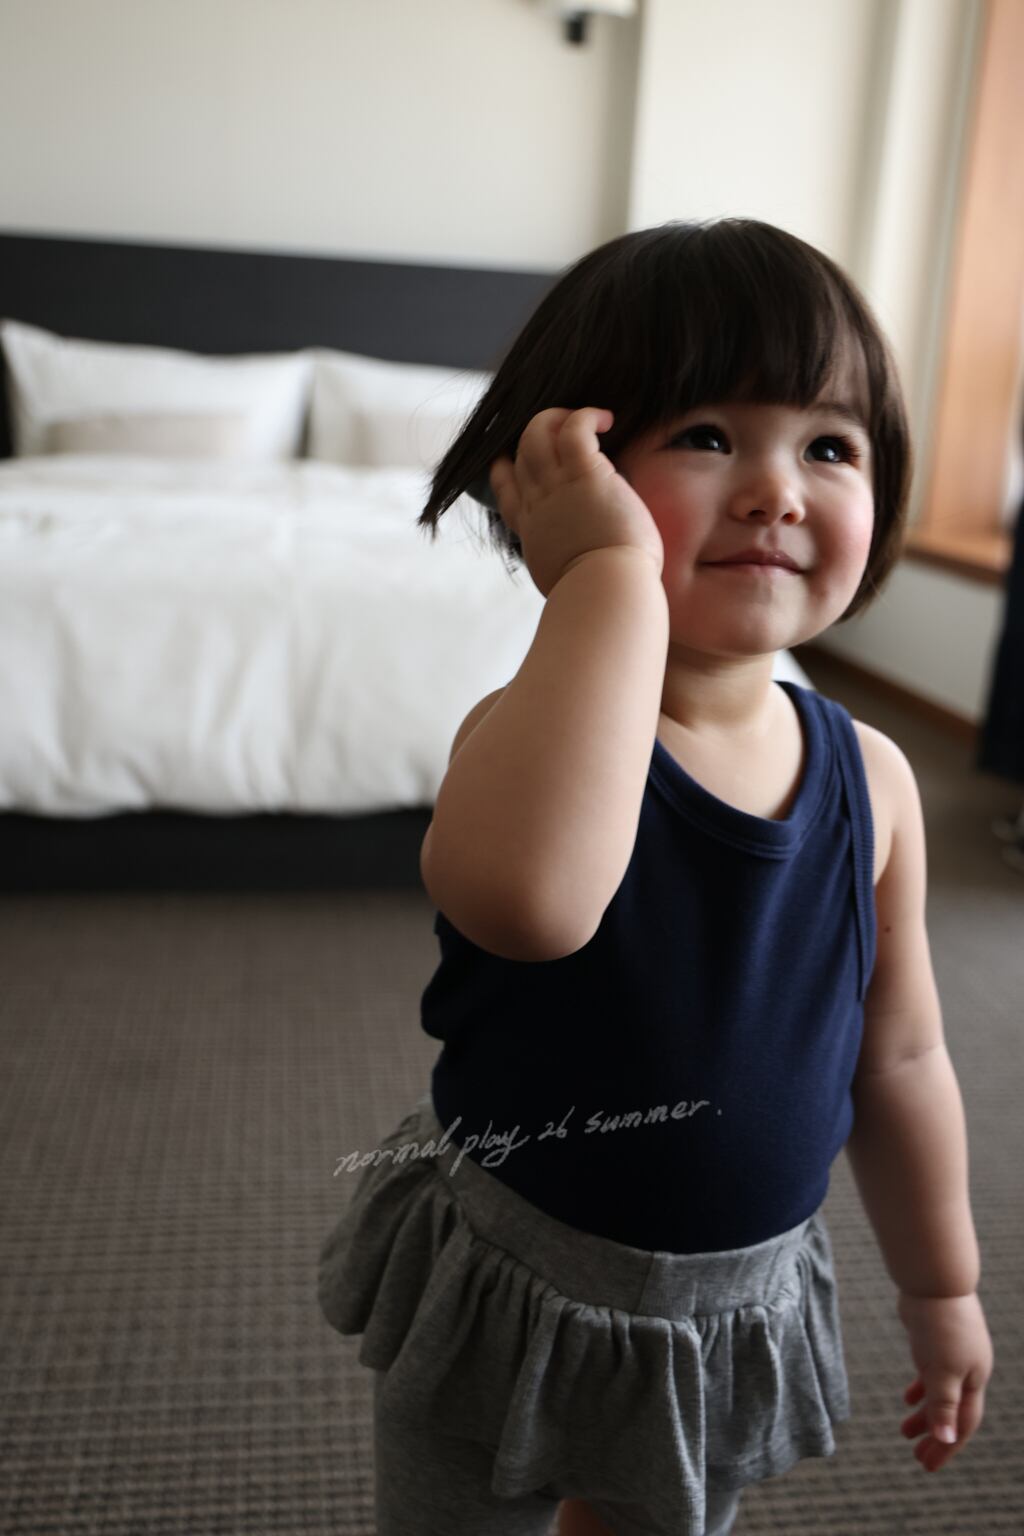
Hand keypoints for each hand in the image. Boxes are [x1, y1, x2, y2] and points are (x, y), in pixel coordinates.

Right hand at [487, 407, 663, 597]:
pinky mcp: (585, 474)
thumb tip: (577, 568)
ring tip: (588, 420)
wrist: (606, 591)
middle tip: (567, 433)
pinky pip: (573, 428)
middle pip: (520, 453)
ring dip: (557, 417)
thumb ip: (563, 564)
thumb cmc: (600, 594)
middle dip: (538, 434)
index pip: (506, 490)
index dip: (506, 468)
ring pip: (537, 431)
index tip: (515, 460)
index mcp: (533, 530)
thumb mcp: (564, 579)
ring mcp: (557, 487)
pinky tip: (606, 419)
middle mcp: (538, 504)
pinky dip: (586, 415)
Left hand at [896, 1289, 992, 1470]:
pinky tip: (906, 1399)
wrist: (933, 1281)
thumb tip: (947, 1440)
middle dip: (936, 1437)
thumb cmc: (941, 1326)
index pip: (963, 1424)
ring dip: (925, 1415)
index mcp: (974, 1379)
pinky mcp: (934, 1341)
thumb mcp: (941, 1370)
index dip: (947, 1448)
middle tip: (917, 1458)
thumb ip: (944, 1405)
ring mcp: (952, 1354)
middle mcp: (967, 1369)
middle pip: (953, 1413)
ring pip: (940, 1394)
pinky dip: (920, 1389)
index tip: (928, 1467)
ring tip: (904, 1432)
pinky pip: (930, 1374)